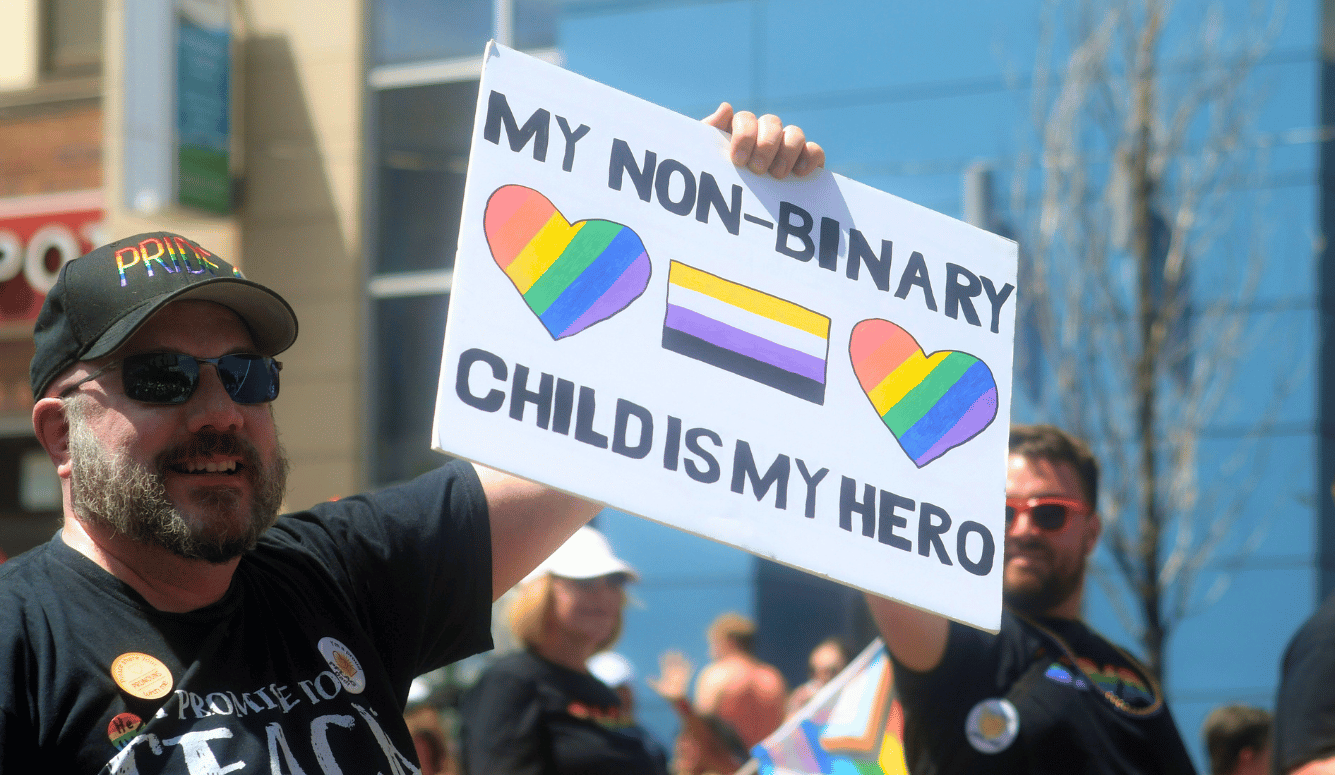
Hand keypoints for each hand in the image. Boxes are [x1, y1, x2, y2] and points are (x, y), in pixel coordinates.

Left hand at [647, 650, 693, 702]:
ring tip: (680, 653)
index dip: (664, 660)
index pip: (664, 666)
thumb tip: (646, 678)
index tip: (662, 654)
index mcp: (666, 676)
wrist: (676, 700)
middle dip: (672, 657)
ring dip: (680, 660)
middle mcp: (673, 674)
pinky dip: (691, 666)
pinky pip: (689, 671)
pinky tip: (693, 661)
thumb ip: (653, 683)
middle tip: (672, 650)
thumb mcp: (659, 689)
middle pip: (672, 664)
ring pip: (679, 665)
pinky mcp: (685, 678)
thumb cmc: (667, 696)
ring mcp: (679, 676)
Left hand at [703, 102, 825, 179]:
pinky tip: (799, 173)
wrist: (735, 211)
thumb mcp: (708, 161)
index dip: (744, 135)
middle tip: (757, 170)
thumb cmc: (720, 182)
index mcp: (741, 132)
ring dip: (787, 151)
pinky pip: (815, 150)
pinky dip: (810, 157)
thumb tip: (726, 108)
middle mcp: (766, 135)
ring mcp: (788, 147)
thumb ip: (710, 134)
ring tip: (777, 175)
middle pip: (772, 122)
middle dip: (765, 145)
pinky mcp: (806, 161)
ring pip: (795, 133)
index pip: (746, 119)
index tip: (738, 160)